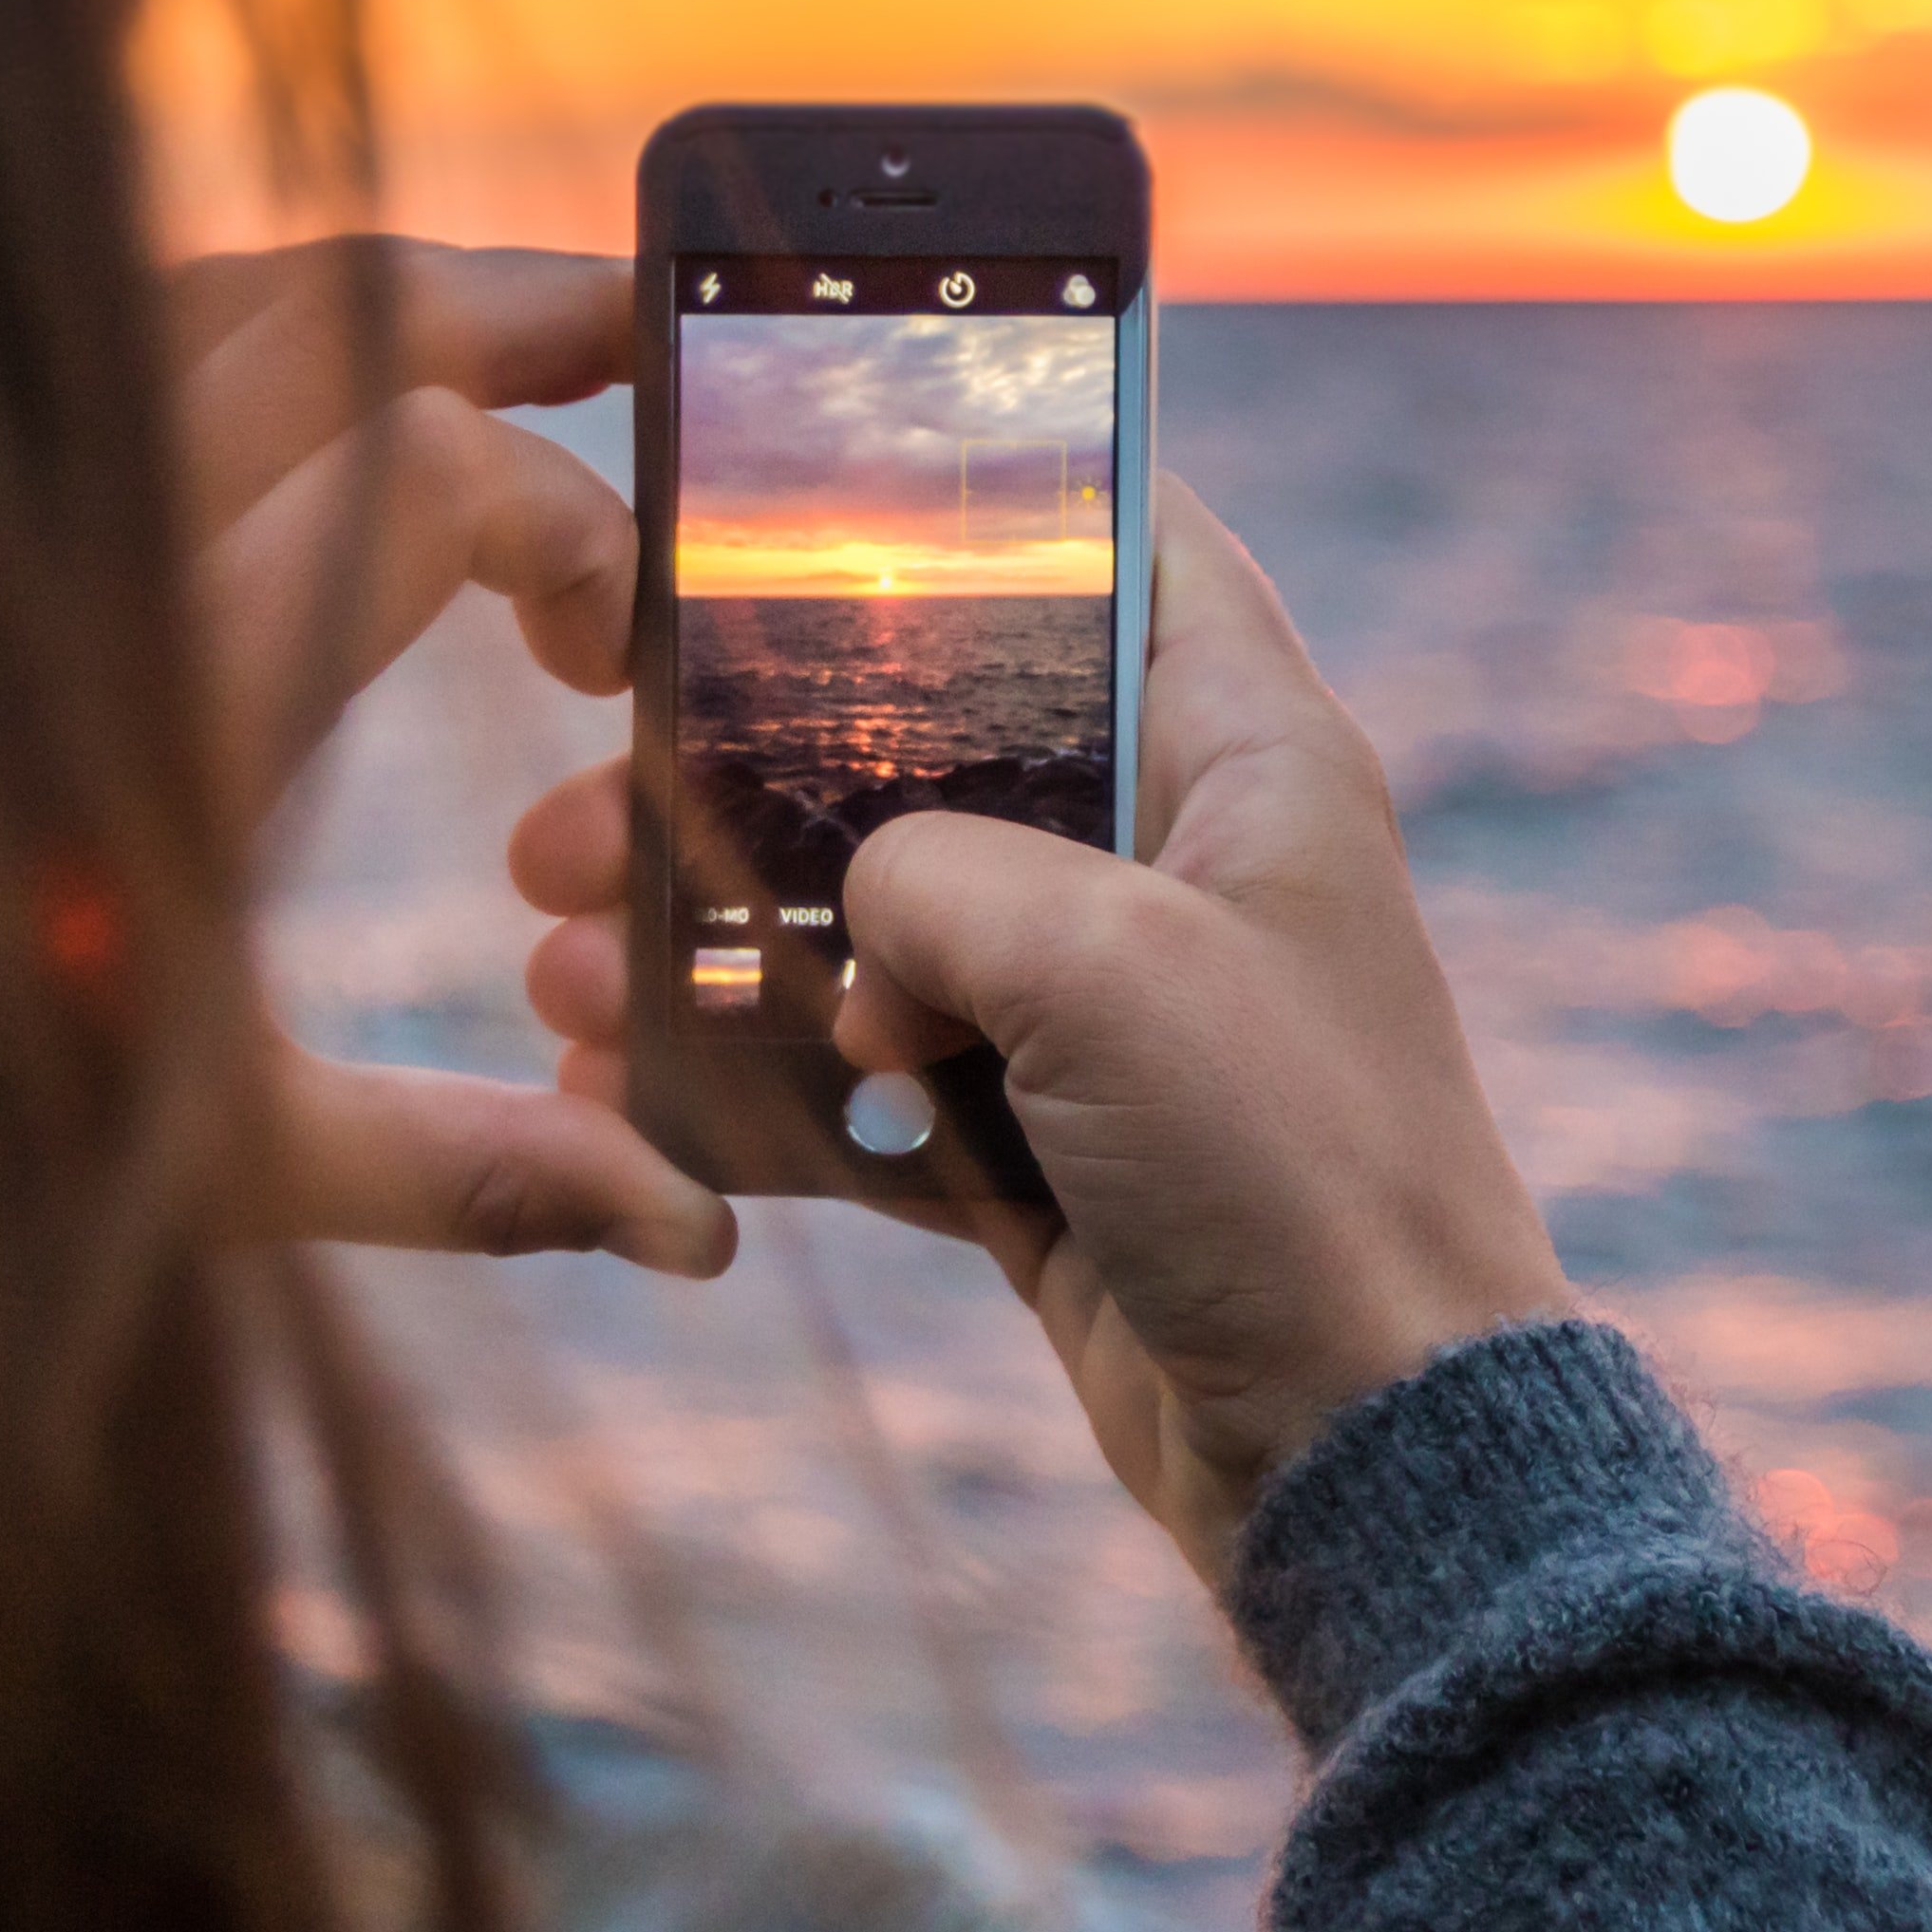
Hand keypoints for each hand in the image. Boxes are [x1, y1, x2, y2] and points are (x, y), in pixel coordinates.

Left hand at [177, 240, 732, 1278]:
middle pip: (349, 316)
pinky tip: (306, 390)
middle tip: (642, 334)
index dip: (572, 532)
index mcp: (166, 706)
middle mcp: (68, 555)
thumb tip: (693, 1232)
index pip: (436, 480)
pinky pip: (106, 322)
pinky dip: (244, 322)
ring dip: (384, 304)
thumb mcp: (206, 1174)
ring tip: (508, 336)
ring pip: (225, 287)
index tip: (604, 651)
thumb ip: (458, 1173)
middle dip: (522, 312)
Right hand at [515, 477, 1562, 1578]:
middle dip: (755, 770)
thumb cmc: (1288, 1171)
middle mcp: (1185, 860)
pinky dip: (766, 1085)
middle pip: (944, 747)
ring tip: (565, 963)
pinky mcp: (1060, 1149)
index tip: (804, 475)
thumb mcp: (1102, 964)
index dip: (986, 484)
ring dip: (726, 942)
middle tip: (584, 796)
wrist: (1365, 1455)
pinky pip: (883, 1082)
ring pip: (885, 926)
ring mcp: (1118, 1013)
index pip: (1127, 538)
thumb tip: (861, 910)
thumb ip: (943, 873)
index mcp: (1250, 754)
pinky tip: (632, 1089)